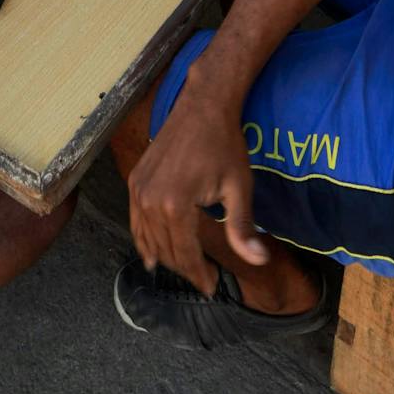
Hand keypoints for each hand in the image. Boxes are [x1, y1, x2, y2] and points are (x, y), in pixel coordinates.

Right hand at [126, 92, 268, 292]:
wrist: (203, 106)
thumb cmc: (225, 145)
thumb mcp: (239, 188)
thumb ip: (242, 228)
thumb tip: (259, 260)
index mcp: (176, 206)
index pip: (185, 254)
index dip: (199, 274)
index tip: (212, 286)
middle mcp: (150, 201)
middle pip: (165, 250)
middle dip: (185, 269)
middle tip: (203, 279)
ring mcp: (138, 190)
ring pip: (147, 239)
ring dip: (165, 258)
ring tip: (184, 269)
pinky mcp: (134, 181)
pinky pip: (135, 221)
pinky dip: (143, 240)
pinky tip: (151, 254)